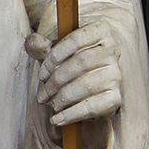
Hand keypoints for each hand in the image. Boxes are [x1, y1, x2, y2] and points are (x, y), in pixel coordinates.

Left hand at [27, 22, 122, 148]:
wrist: (93, 69)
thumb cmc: (70, 53)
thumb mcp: (55, 43)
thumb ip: (42, 43)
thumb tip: (33, 43)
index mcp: (100, 30)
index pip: (75, 39)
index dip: (54, 56)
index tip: (41, 73)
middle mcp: (113, 51)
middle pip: (80, 63)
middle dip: (55, 80)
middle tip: (41, 94)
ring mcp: (116, 75)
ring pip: (86, 85)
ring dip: (62, 97)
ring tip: (48, 104)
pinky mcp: (116, 97)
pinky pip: (94, 107)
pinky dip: (73, 114)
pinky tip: (57, 119)